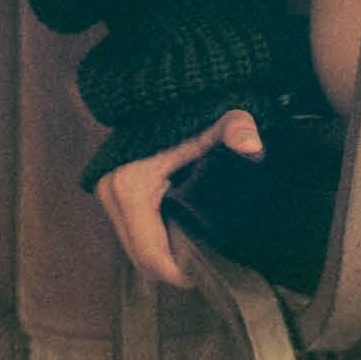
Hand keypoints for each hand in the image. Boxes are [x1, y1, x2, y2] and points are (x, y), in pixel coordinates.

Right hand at [95, 109, 264, 287]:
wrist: (155, 86)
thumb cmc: (183, 108)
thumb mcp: (213, 119)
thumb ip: (234, 129)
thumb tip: (253, 145)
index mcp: (131, 188)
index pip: (151, 256)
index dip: (178, 272)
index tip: (205, 272)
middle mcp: (111, 195)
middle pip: (140, 258)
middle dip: (171, 267)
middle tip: (205, 263)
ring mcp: (107, 194)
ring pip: (133, 248)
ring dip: (161, 254)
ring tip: (195, 249)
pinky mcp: (110, 191)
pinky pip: (131, 232)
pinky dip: (152, 239)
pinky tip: (178, 231)